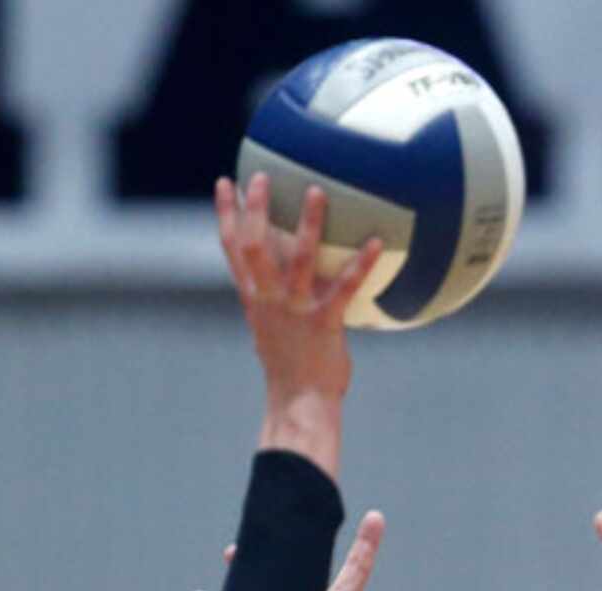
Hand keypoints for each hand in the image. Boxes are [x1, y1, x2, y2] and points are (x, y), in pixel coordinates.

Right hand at [217, 173, 380, 427]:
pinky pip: (345, 287)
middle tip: (261, 176)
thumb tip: (285, 279)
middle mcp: (270, 299)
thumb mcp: (270, 329)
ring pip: (299, 259)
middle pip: (254, 245)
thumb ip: (274, 300)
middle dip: (255, 209)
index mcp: (254, 298)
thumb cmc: (290, 368)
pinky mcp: (324, 323)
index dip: (226, 214)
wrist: (299, 403)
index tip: (225, 182)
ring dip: (308, 224)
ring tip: (317, 192)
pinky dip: (361, 263)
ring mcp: (296, 310)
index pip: (231, 249)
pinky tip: (376, 241)